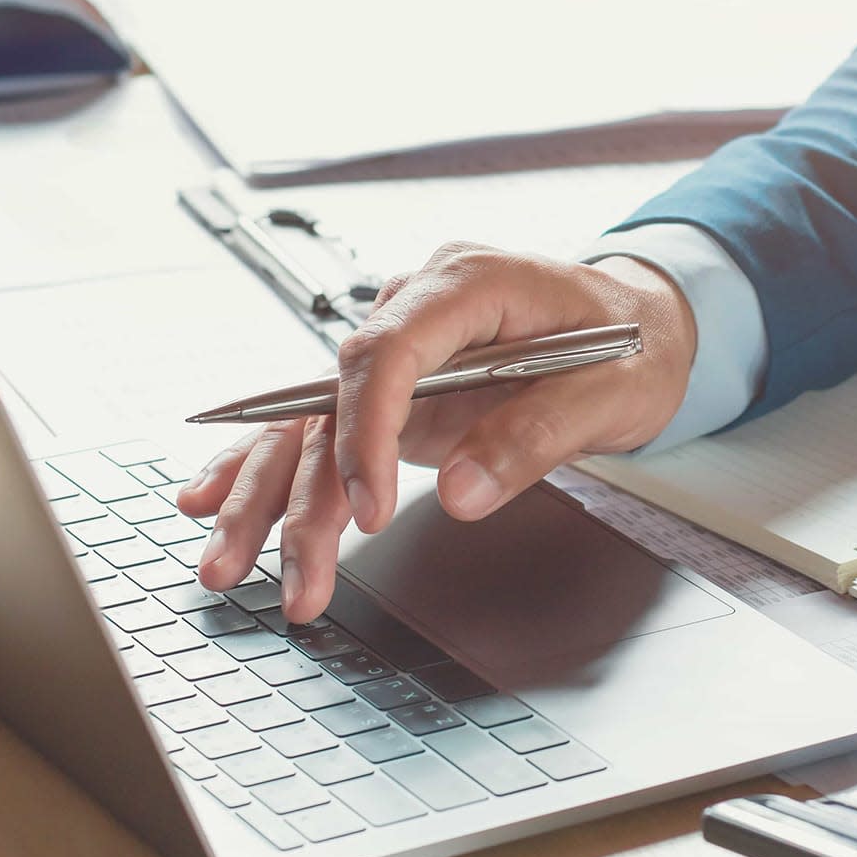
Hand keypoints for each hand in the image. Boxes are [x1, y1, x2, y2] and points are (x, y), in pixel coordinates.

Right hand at [173, 244, 696, 624]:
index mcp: (469, 283)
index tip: (367, 507)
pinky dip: (267, 467)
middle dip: (299, 490)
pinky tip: (212, 501)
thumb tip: (459, 494)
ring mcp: (401, 349)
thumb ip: (534, 436)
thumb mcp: (613, 390)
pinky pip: (319, 426)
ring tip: (226, 566)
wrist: (644, 322)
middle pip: (332, 397)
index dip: (365, 431)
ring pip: (311, 422)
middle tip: (291, 573)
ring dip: (267, 496)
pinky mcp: (395, 390)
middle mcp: (418, 308)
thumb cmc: (634, 343)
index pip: (387, 351)